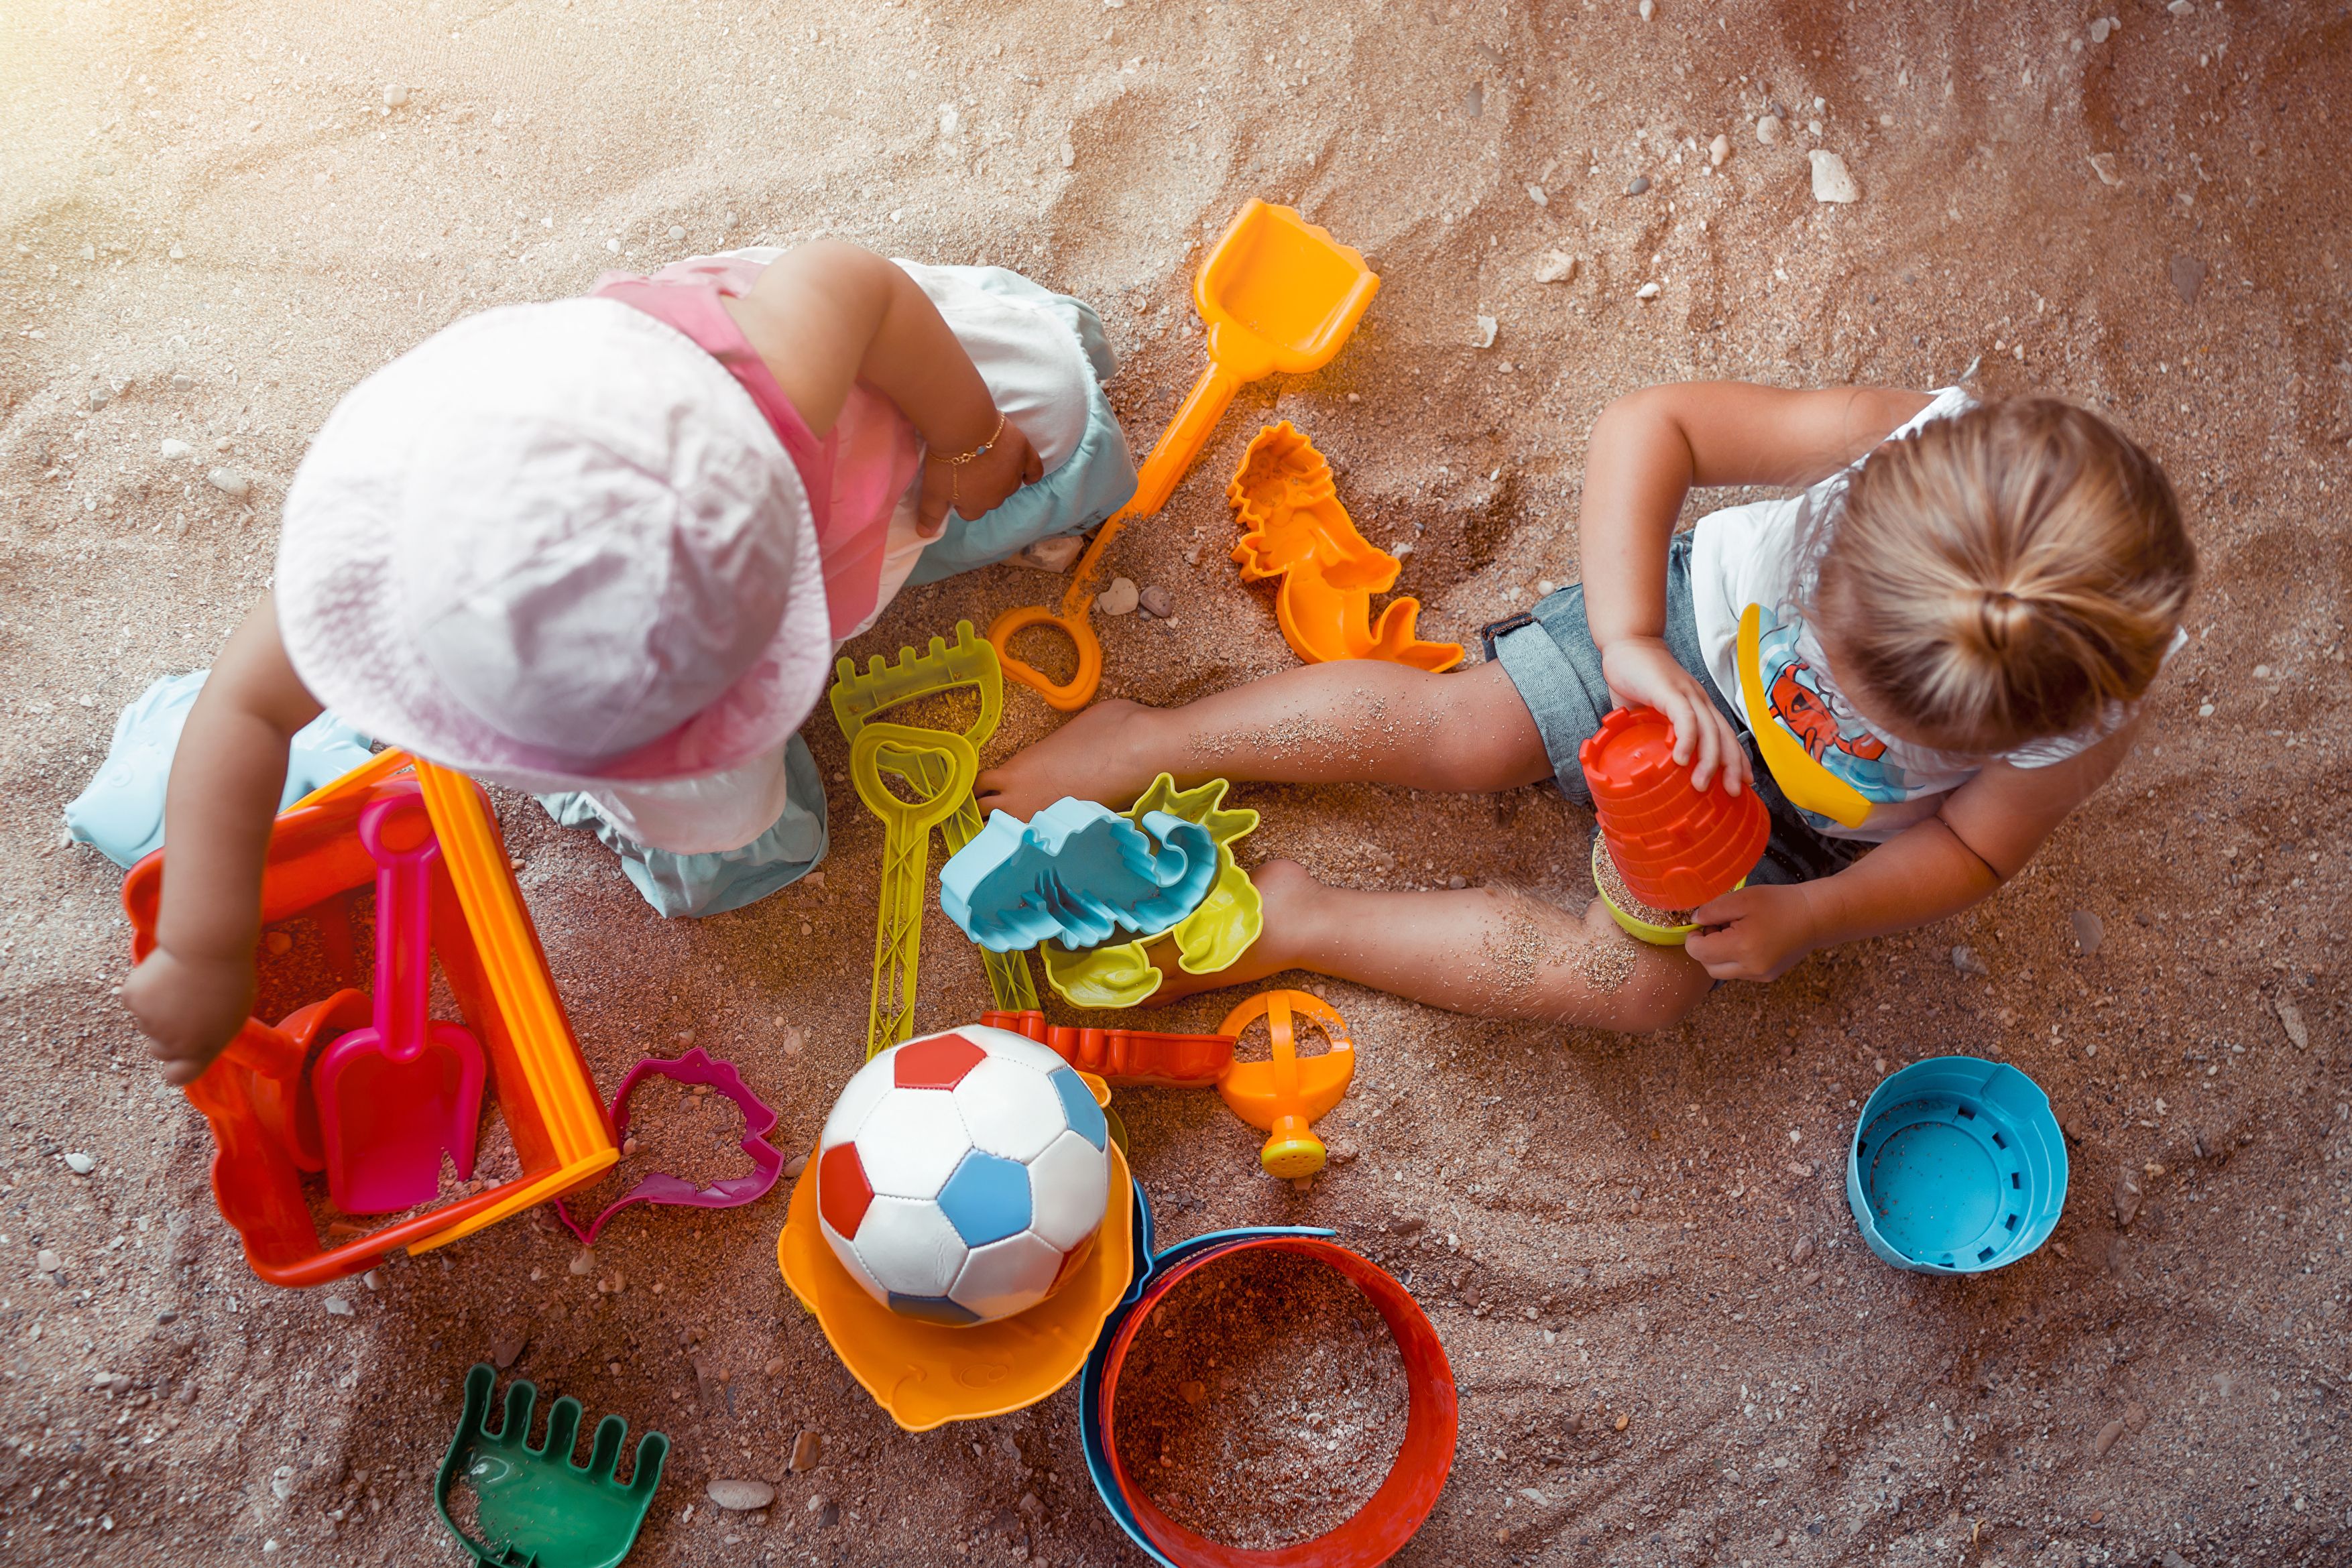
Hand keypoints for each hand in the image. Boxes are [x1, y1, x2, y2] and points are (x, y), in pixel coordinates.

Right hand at [123, 946, 255, 1086]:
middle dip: (167, 1035)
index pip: (179, 1076)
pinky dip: (144, 988)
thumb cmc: (229, 976)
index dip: (175, 1069)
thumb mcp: (232, 1014)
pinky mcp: (132, 999)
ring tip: (181, 983)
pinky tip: (164, 973)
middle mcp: (173, 1043)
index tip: (175, 1061)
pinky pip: (135, 999)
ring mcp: (149, 1022)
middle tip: (184, 1008)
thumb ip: (211, 1034)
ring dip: (158, 1008)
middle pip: (159, 1050)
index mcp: (202, 1049)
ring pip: (147, 1022)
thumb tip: (197, 1041)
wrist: (207, 946)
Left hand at [917, 416, 1042, 537]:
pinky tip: (1028, 475)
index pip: (970, 512)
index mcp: (977, 506)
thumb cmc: (946, 461)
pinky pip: (1034, 469)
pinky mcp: (1024, 455)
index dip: (960, 501)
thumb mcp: (932, 491)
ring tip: (988, 462)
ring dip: (1001, 478)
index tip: (953, 486)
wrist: (964, 428)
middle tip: (968, 469)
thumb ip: (930, 514)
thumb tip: (925, 535)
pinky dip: (1031, 473)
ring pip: (1010, 484)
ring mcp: (1014, 476)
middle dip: (981, 489)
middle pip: (990, 498)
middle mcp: (999, 496)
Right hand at [1596, 635, 1751, 793]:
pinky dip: (1687, 740)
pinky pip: (1686, 718)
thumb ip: (1649, 733)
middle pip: (1725, 735)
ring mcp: (1686, 694)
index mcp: (1697, 705)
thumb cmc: (1634, 679)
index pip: (1725, 733)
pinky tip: (1681, 759)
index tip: (1743, 782)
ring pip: (1710, 730)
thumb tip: (1642, 763)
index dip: (1737, 758)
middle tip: (1733, 792)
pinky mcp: (1670, 691)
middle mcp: (1699, 699)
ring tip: (1702, 784)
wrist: (1625, 644)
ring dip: (1710, 760)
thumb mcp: (1646, 713)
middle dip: (1733, 766)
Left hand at [1682, 881, 1820, 981]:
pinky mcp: (1767, 976)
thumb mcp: (1743, 898)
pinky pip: (1738, 972)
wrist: (1815, 916)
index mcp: (1742, 948)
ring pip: (1722, 972)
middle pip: (1708, 966)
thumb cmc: (1780, 903)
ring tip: (1733, 930)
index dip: (1693, 937)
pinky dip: (1733, 958)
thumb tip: (1693, 921)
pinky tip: (1746, 939)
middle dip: (1704, 947)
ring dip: (1718, 954)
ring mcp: (1760, 975)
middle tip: (1717, 925)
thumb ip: (1712, 910)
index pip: (1699, 952)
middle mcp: (1750, 968)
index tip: (1701, 922)